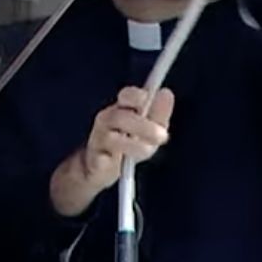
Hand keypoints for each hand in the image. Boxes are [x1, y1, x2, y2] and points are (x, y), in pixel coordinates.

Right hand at [49, 86, 175, 216]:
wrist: (98, 169)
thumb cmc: (127, 144)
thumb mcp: (147, 129)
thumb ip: (158, 113)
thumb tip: (166, 93)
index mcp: (121, 109)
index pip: (126, 96)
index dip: (136, 96)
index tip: (148, 99)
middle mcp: (107, 121)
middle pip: (120, 117)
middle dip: (143, 126)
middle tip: (162, 135)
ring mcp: (98, 141)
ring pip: (112, 139)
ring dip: (133, 145)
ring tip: (149, 150)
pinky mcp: (94, 162)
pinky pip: (100, 161)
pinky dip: (108, 161)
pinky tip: (121, 162)